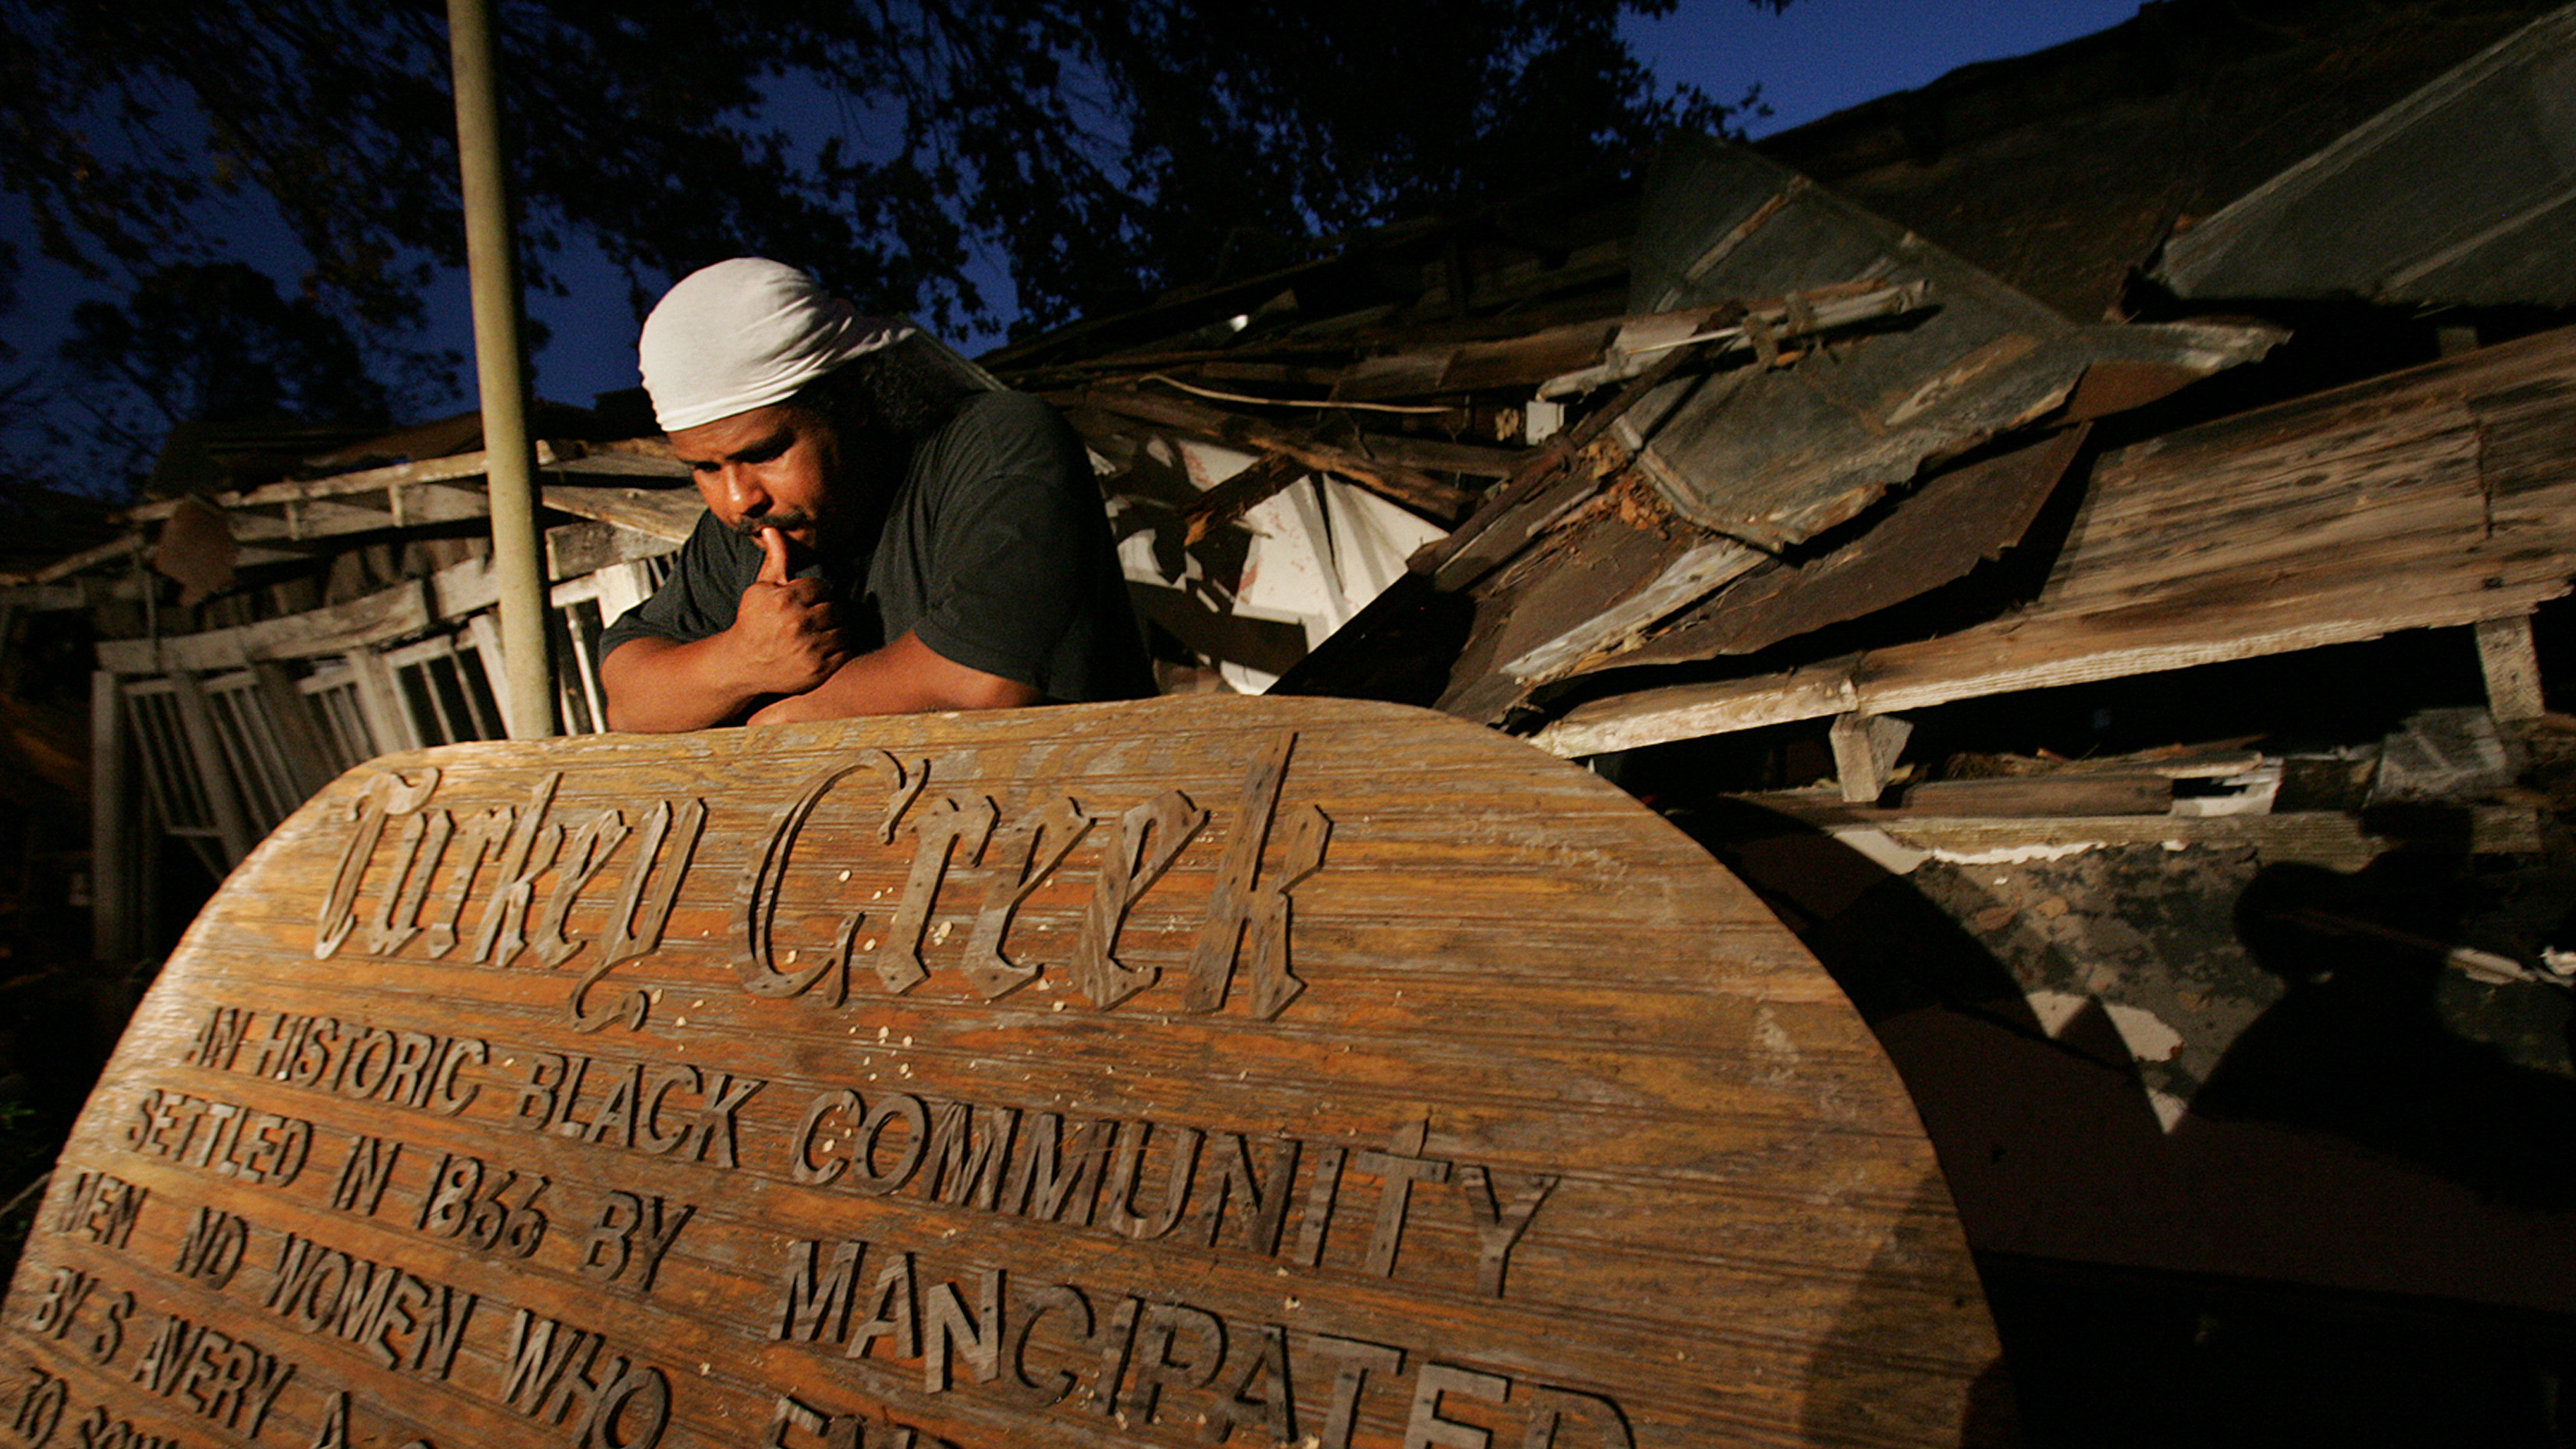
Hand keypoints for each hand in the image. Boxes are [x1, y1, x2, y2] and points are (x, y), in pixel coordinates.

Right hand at [724, 529, 847, 695]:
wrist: (743, 664)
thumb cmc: (754, 622)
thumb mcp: (761, 589)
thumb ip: (775, 559)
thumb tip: (771, 528)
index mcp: (785, 601)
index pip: (821, 588)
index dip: (813, 594)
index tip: (802, 603)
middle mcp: (798, 624)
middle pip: (834, 608)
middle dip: (825, 611)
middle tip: (810, 619)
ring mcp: (810, 649)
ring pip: (843, 629)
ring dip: (834, 629)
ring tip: (817, 633)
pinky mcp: (819, 670)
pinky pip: (846, 651)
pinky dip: (840, 648)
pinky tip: (822, 647)